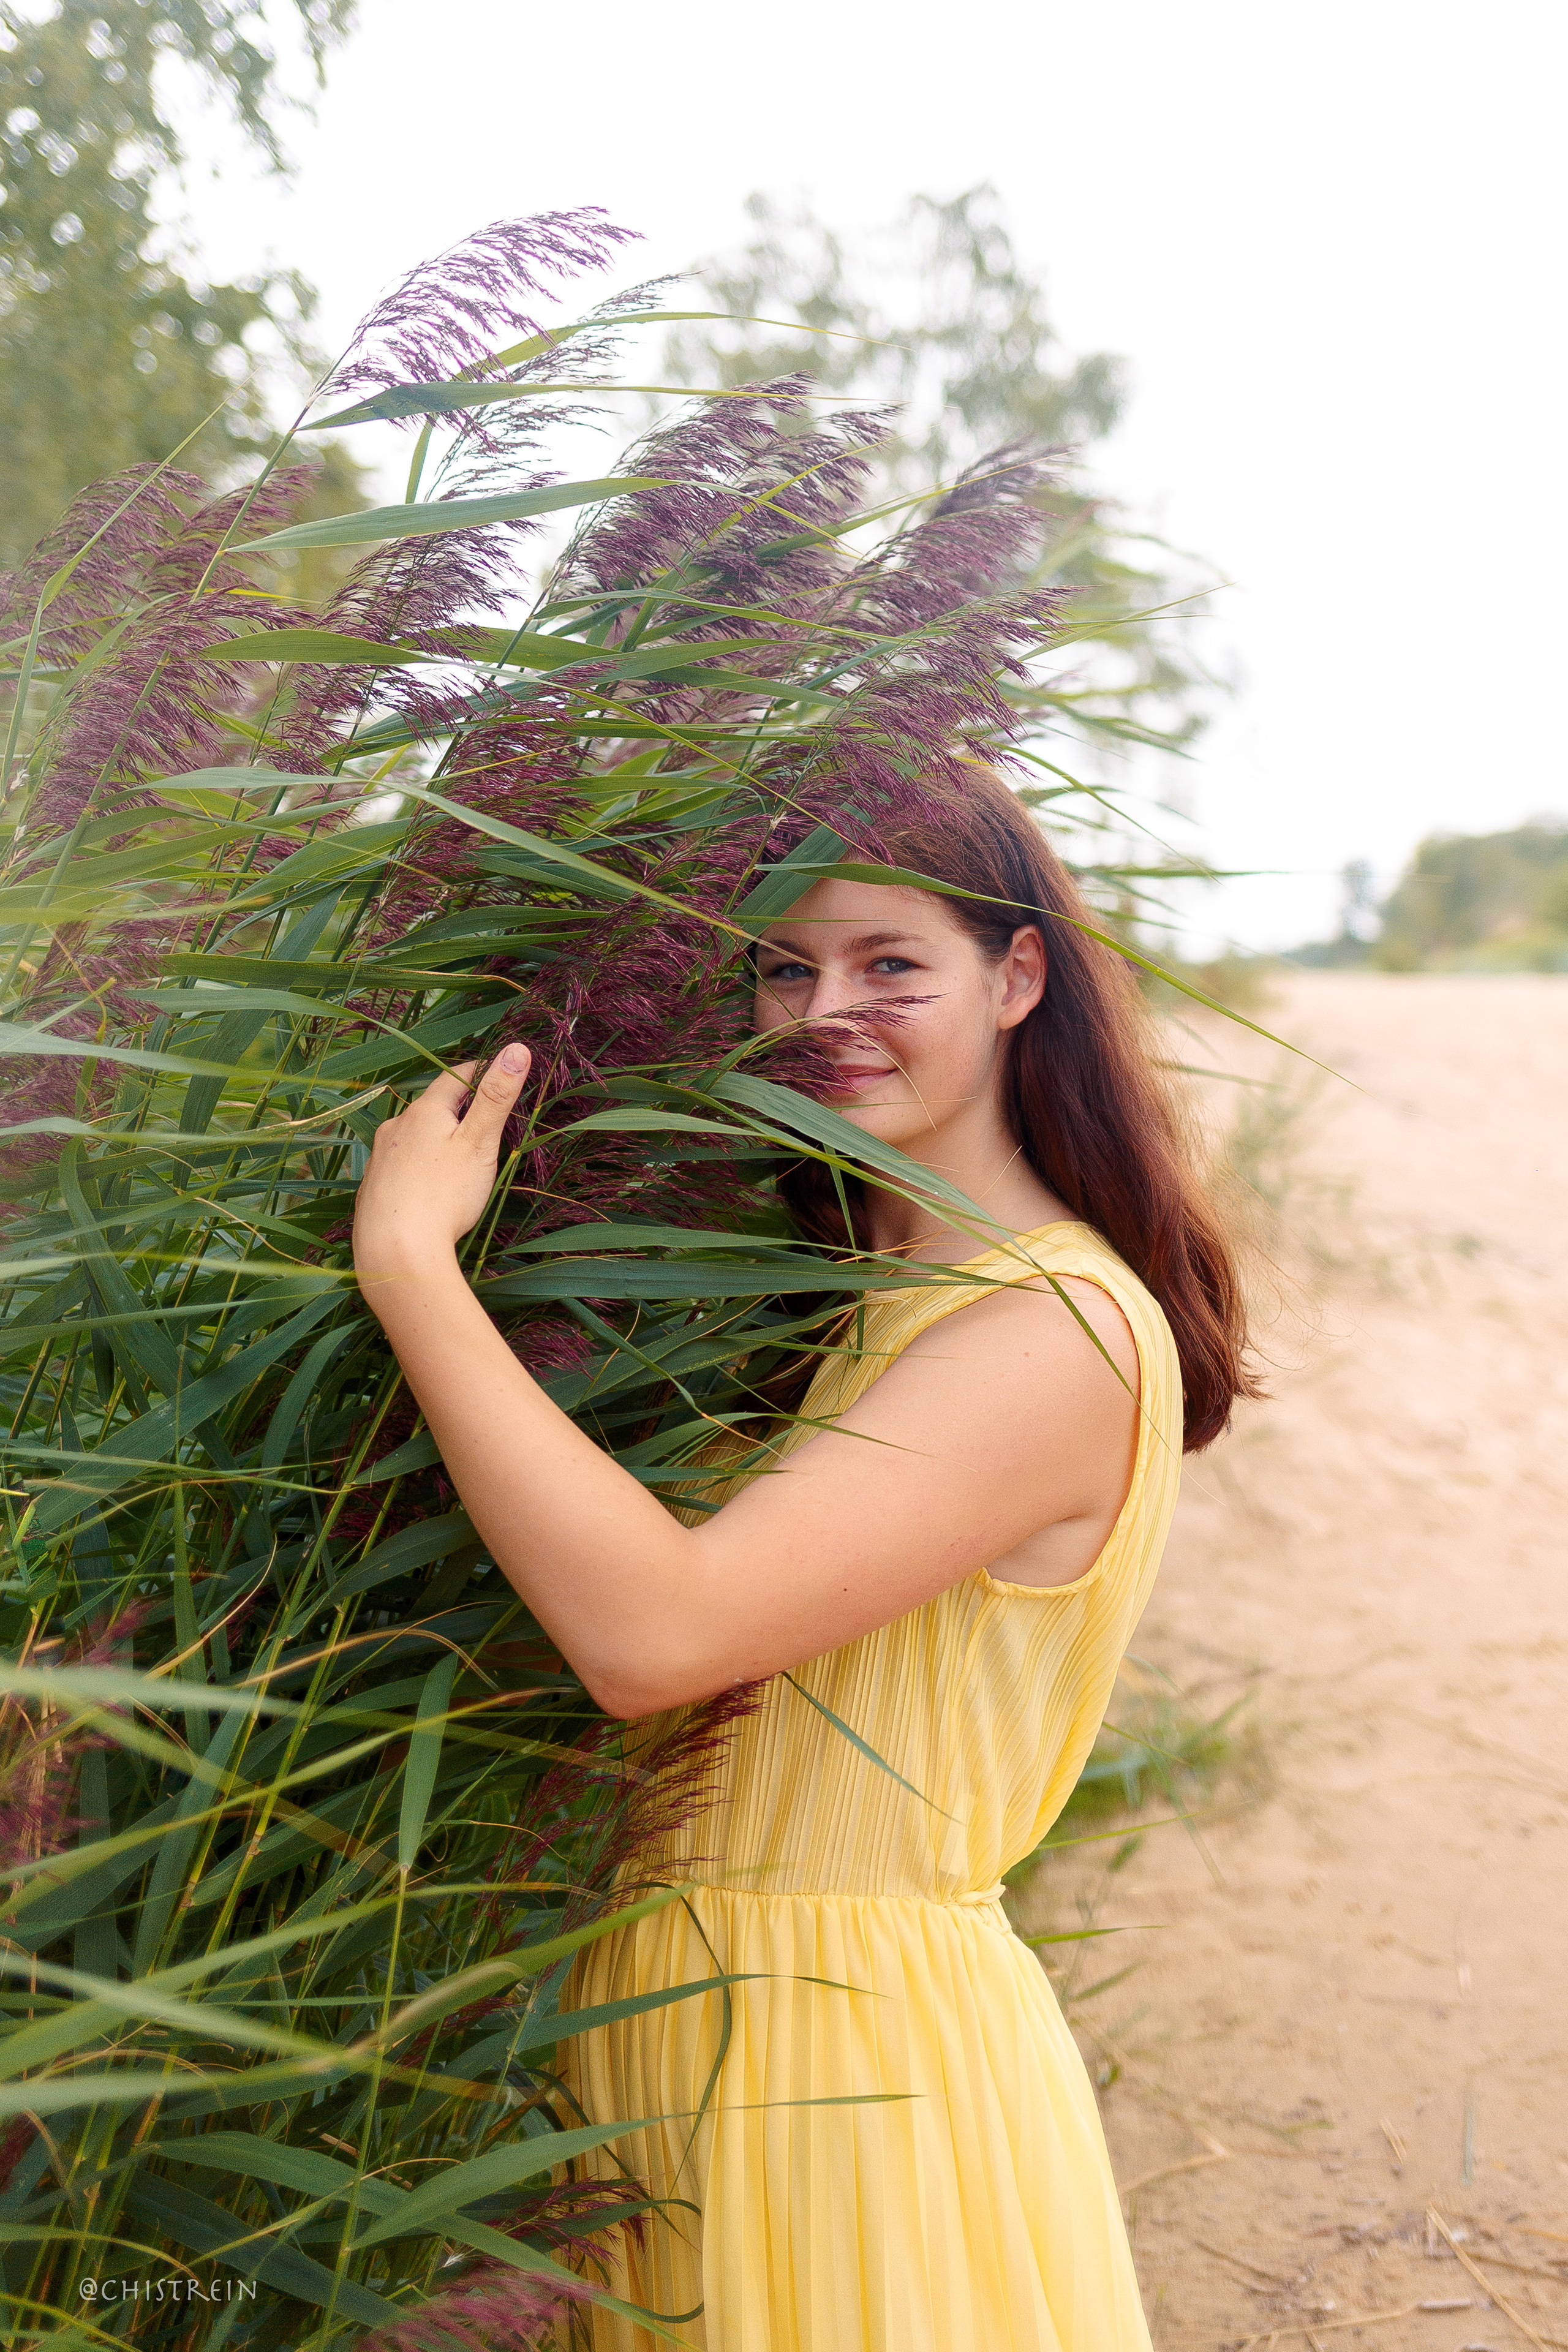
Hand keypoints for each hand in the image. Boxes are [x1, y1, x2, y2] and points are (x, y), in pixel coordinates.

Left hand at [352, 1045, 531, 1291]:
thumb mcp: (479, 1142)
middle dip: (457, 1109)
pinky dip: (416, 1168)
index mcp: (424, 1112)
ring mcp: (380, 1158)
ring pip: (412, 1137)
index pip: (455, 1076)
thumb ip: (496, 1096)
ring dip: (433, 1139)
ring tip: (456, 1156)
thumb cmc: (444, 1195)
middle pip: (431, 1108)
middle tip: (484, 1118)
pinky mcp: (372, 1188)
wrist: (395, 1250)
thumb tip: (517, 1048)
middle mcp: (395, 1128)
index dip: (479, 1070)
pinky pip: (398, 1167)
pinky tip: (426, 1188)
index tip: (496, 1069)